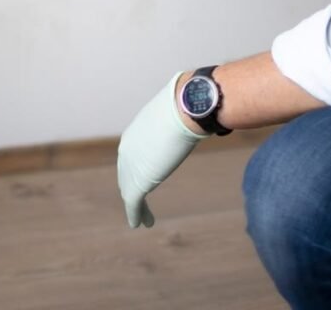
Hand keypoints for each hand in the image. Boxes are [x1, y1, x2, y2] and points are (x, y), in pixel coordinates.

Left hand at [117, 72, 203, 228]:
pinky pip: (133, 203)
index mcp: (135, 132)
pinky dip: (136, 214)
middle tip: (137, 201)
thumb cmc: (186, 106)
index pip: (132, 154)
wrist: (183, 110)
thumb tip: (204, 111)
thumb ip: (185, 117)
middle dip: (130, 186)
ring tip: (141, 218)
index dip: (136, 167)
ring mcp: (130, 166)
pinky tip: (139, 223)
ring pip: (129, 189)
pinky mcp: (137, 182)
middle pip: (126, 173)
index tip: (143, 176)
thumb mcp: (181, 111)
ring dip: (135, 204)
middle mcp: (127, 149)